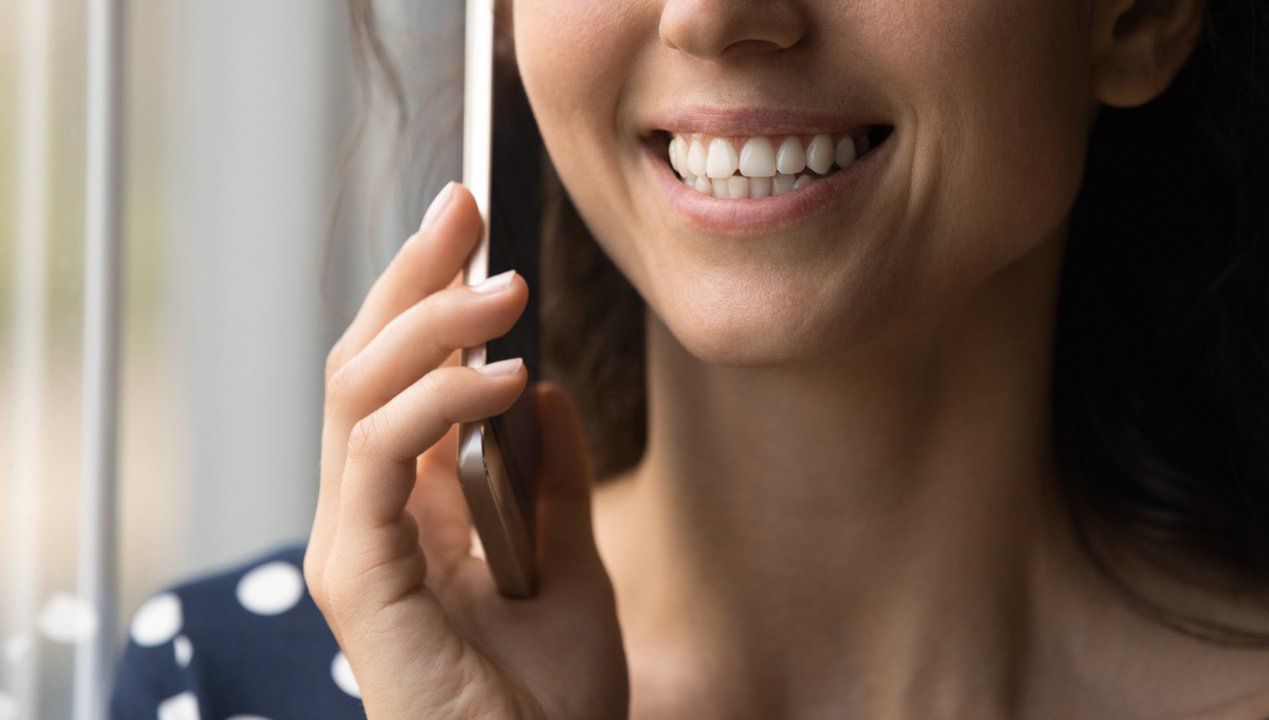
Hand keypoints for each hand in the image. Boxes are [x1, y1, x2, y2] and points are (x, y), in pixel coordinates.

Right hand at [304, 182, 628, 719]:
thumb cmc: (548, 699)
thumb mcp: (570, 562)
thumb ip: (549, 478)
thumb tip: (539, 389)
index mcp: (410, 509)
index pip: (398, 374)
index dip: (425, 293)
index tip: (469, 223)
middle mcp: (368, 516)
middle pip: (364, 363)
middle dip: (411, 276)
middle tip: (462, 204)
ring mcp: (354, 543)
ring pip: (358, 393)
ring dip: (430, 323)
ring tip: (504, 289)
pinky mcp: (356, 576)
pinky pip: (378, 457)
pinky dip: (435, 402)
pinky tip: (501, 375)